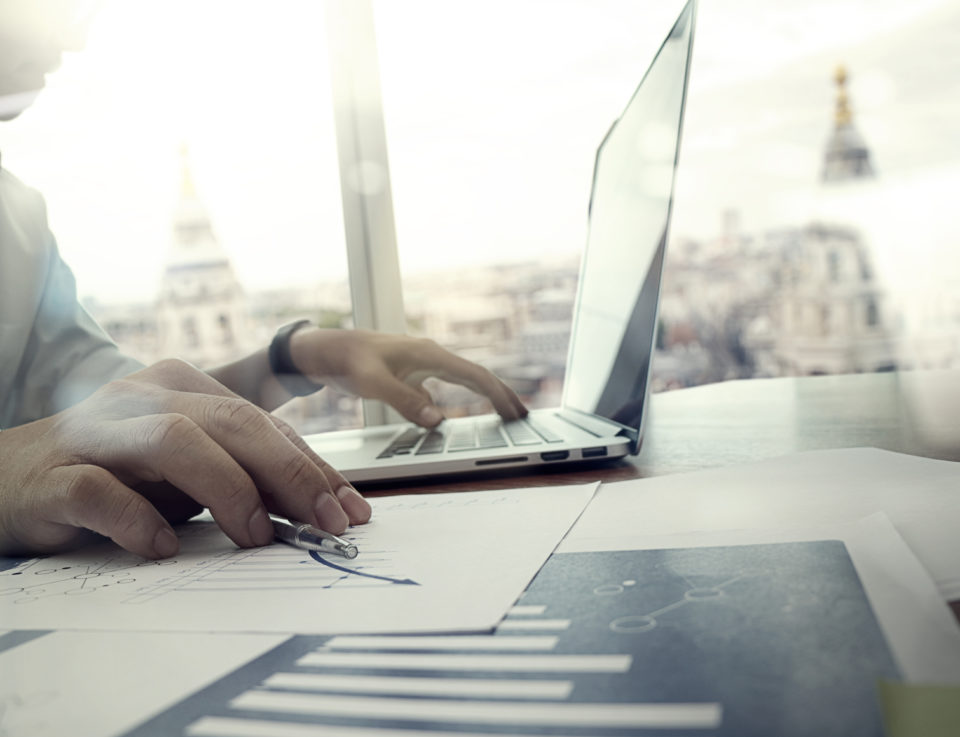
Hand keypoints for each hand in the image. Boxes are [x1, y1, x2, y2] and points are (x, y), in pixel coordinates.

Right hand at [0, 359, 370, 558]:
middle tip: (326, 523)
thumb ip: (242, 475)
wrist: (6, 477)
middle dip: (291, 473)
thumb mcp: (186, 468)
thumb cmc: (113, 472)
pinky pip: (101, 490)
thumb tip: (319, 507)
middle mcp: (145, 398)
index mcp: (184, 387)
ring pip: (176, 439)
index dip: (314, 467)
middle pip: (234, 421)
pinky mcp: (56, 474)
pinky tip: (165, 547)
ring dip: (229, 488)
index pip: (265, 423)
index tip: (351, 509)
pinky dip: (139, 519)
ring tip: (259, 535)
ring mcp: (99, 432)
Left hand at [289, 329, 528, 426]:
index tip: (517, 412)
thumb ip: (405, 402)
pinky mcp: (409, 375)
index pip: (475, 376)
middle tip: (523, 415)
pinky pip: (442, 389)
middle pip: (476, 376)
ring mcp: (420, 366)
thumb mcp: (372, 382)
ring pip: (462, 382)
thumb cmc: (345, 360)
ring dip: (484, 397)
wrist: (322, 349)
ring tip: (503, 413)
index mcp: (428, 355)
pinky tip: (452, 417)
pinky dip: (456, 402)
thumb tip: (439, 421)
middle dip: (501, 395)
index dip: (499, 395)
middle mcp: (430, 357)